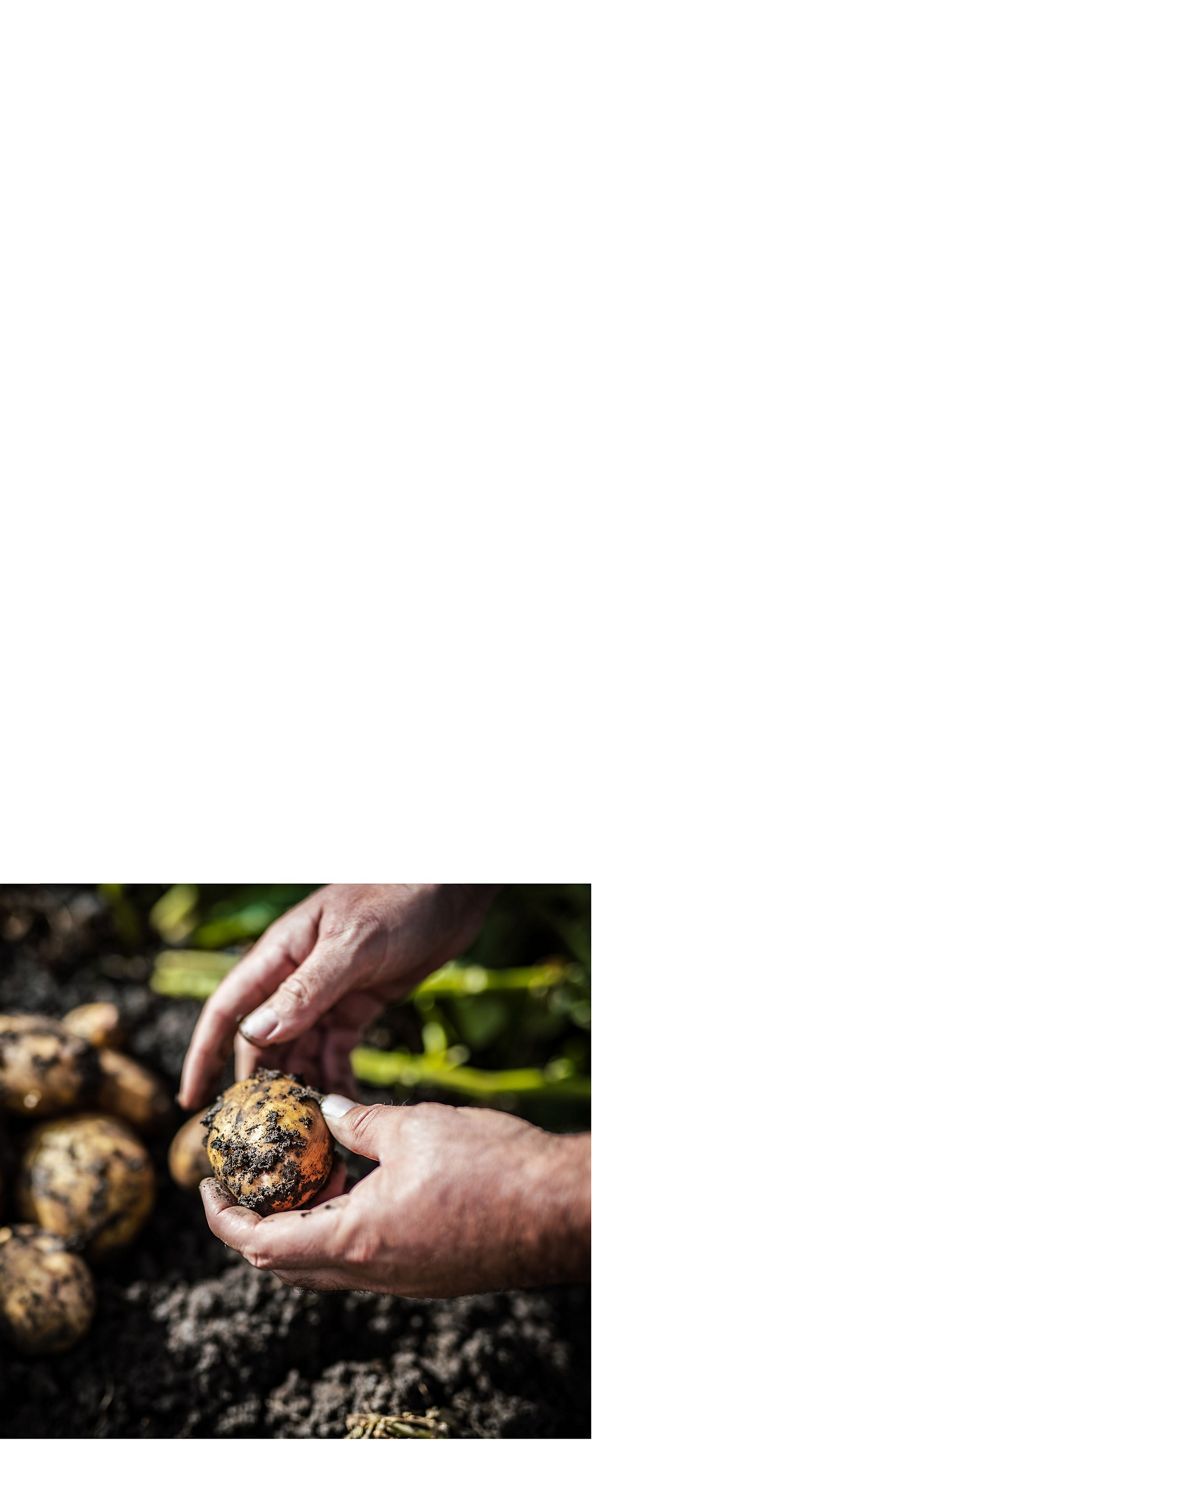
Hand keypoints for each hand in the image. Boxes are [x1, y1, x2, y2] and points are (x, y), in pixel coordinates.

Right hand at [178, 884, 495, 1109]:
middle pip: (263, 1040)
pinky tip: (344, 1107)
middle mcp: (296, 976)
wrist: (453, 889)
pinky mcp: (359, 1004)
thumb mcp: (352, 944)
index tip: (190, 1100)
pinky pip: (336, 1049)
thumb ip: (306, 989)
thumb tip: (253, 1035)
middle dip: (261, 1085)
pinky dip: (336, 1077)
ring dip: (301, 1085)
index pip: (227, 1010)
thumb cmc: (399, 898)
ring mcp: (327, 992)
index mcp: (281, 954)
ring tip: (308, 1130)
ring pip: (300, 1050)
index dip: (204, 1054)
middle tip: (266, 1134)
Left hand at [199, 1098, 591, 1295]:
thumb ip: (359, 1122)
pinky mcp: (429, 1273)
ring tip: (311, 1168)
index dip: (223, 1218)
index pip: (260, 1244)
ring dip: (306, 1221)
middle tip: (251, 1180)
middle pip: (287, 1263)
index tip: (207, 1186)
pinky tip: (365, 1179)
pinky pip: (366, 1257)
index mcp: (355, 1239)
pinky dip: (346, 1225)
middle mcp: (371, 1271)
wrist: (559, 1209)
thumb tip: (324, 1110)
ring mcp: (402, 1278)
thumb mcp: (413, 1128)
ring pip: (328, 1262)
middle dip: (257, 1223)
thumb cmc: (489, 1166)